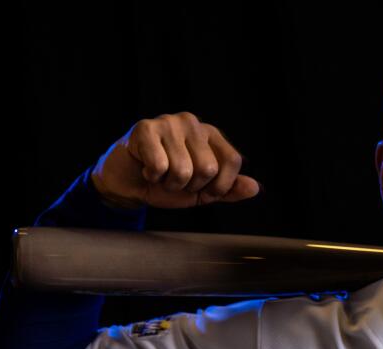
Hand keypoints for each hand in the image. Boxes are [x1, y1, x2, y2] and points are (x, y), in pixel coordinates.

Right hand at [89, 111, 261, 209]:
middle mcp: (193, 123)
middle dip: (190, 186)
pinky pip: (160, 166)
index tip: (203, 190)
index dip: (219, 186)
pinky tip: (146, 168)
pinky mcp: (145, 127)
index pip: (233, 161)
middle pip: (208, 168)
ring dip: (169, 183)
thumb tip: (254, 188)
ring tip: (160, 175)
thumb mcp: (203, 193)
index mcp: (212, 135)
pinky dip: (152, 176)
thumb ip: (229, 190)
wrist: (128, 184)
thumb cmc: (167, 184)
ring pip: (183, 170)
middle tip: (175, 180)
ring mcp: (169, 122)